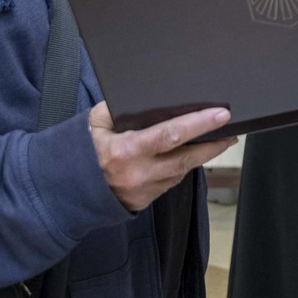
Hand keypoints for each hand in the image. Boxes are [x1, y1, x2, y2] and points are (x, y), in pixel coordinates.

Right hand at [89, 102, 235, 211]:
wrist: (66, 190)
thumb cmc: (82, 153)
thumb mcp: (95, 123)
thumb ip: (116, 108)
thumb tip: (139, 96)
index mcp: (127, 151)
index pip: (171, 135)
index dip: (199, 124)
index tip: (221, 114)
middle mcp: (140, 173)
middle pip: (187, 158)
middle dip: (214, 144)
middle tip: (231, 130)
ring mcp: (145, 190)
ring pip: (182, 171)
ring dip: (201, 156)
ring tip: (218, 139)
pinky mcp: (146, 201)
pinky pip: (171, 182)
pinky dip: (181, 168)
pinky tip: (189, 155)